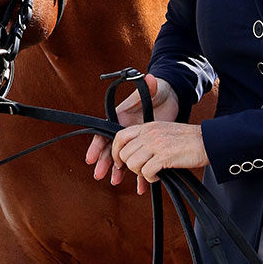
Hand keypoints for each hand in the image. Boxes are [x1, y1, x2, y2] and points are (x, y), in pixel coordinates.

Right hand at [85, 74, 179, 188]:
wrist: (171, 97)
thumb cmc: (157, 90)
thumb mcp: (153, 88)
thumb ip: (149, 86)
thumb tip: (149, 78)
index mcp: (121, 116)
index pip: (105, 132)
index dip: (97, 145)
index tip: (91, 157)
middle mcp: (125, 129)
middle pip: (110, 148)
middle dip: (104, 161)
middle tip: (99, 174)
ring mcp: (135, 139)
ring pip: (123, 157)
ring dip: (118, 170)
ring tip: (115, 181)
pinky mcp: (146, 146)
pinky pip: (140, 162)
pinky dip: (140, 174)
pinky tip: (141, 186)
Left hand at [112, 121, 208, 194]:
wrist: (206, 141)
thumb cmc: (186, 140)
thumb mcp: (162, 132)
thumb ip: (147, 139)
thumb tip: (133, 154)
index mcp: (147, 126)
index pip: (120, 136)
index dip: (116, 152)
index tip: (120, 163)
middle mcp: (149, 133)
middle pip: (125, 154)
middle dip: (131, 166)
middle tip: (143, 170)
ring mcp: (156, 143)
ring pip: (133, 164)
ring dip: (141, 173)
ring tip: (153, 172)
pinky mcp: (164, 156)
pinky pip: (147, 172)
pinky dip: (151, 178)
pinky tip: (160, 176)